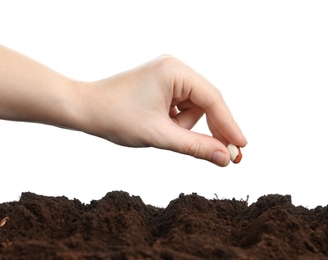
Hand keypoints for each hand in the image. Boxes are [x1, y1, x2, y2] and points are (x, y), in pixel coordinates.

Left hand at [74, 55, 246, 165]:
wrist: (85, 109)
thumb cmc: (116, 117)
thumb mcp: (159, 135)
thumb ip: (195, 147)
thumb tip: (224, 158)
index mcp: (175, 71)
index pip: (212, 100)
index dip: (229, 125)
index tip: (242, 146)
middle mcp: (174, 68)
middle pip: (206, 103)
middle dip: (211, 129)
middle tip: (227, 157)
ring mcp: (167, 75)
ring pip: (193, 108)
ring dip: (184, 127)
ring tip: (161, 133)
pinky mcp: (161, 85)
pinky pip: (180, 107)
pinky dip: (176, 122)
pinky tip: (160, 127)